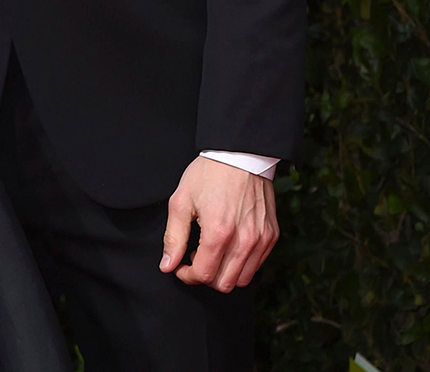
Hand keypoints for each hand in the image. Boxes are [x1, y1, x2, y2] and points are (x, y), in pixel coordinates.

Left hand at [160, 156, 278, 291]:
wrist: (239, 154)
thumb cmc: (208, 173)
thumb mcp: (181, 200)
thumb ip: (174, 237)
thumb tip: (167, 265)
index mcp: (219, 233)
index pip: (204, 275)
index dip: (187, 275)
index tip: (180, 266)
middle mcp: (244, 241)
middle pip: (224, 284)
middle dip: (205, 276)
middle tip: (195, 257)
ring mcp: (261, 240)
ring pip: (242, 280)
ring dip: (224, 273)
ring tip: (212, 251)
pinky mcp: (271, 236)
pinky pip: (256, 265)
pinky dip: (241, 264)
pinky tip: (229, 245)